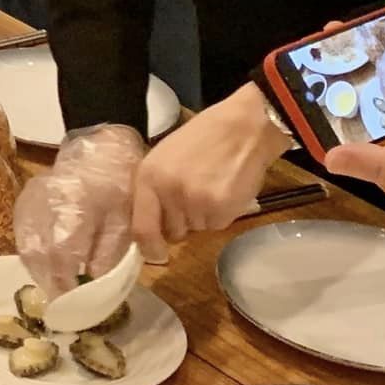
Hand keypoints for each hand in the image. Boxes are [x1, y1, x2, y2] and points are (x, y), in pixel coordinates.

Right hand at [14, 124, 144, 296]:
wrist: (98, 152)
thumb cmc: (117, 187)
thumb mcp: (124, 219)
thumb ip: (108, 251)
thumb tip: (92, 279)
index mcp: (75, 207)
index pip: (62, 253)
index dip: (66, 281)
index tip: (74, 301)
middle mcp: (46, 203)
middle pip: (39, 253)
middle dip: (50, 281)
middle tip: (63, 299)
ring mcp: (31, 200)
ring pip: (26, 245)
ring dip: (38, 270)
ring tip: (54, 286)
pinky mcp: (25, 199)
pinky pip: (21, 234)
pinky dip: (30, 254)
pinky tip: (44, 265)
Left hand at [131, 83, 292, 257]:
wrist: (242, 129)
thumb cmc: (202, 139)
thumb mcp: (164, 156)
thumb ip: (153, 188)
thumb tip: (149, 223)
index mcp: (148, 177)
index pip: (141, 227)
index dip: (148, 247)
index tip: (154, 255)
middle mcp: (168, 193)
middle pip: (171, 232)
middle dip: (180, 222)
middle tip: (193, 195)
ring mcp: (195, 204)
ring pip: (196, 229)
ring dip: (202, 216)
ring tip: (210, 186)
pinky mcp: (222, 212)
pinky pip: (217, 226)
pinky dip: (221, 214)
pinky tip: (225, 190)